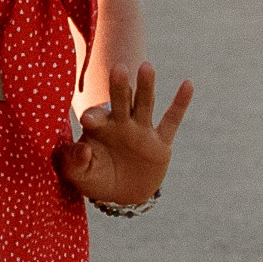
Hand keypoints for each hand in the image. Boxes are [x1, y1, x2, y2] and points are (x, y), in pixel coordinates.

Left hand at [56, 60, 193, 211]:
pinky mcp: (160, 143)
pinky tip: (187, 85)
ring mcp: (141, 130)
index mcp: (99, 128)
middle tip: (118, 69)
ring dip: (146, 86)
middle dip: (119, 86)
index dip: (93, 116)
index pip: (95, 116)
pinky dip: (180, 103)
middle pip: (120, 100)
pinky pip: (171, 121)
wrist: (123, 193)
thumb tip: (84, 148)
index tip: (88, 120)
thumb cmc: (96, 178)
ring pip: (144, 104)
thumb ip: (75, 162)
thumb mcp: (79, 175)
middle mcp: (120, 123)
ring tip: (147, 68)